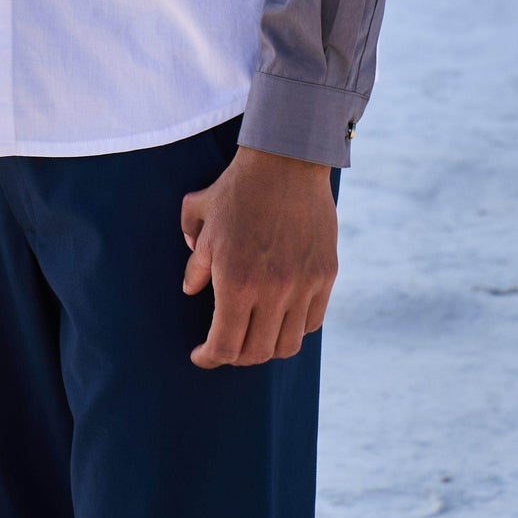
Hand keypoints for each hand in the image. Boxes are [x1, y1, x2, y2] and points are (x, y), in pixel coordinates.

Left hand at [180, 144, 336, 367]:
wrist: (287, 159)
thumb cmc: (238, 187)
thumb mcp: (203, 218)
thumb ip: (194, 261)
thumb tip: (191, 289)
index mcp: (235, 280)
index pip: (223, 345)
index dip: (209, 357)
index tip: (201, 355)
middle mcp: (271, 290)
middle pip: (255, 353)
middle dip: (235, 356)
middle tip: (225, 346)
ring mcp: (302, 285)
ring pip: (287, 344)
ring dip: (267, 347)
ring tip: (255, 335)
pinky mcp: (326, 275)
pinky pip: (312, 322)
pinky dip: (294, 328)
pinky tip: (281, 317)